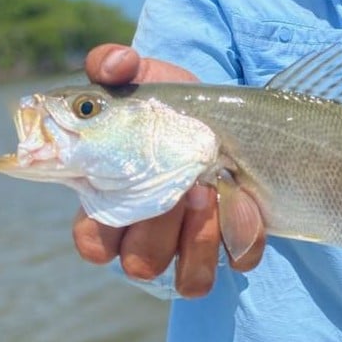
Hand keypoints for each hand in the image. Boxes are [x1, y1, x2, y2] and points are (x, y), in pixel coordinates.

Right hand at [72, 44, 265, 296]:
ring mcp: (193, 244)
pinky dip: (243, 233)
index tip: (125, 193)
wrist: (225, 114)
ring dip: (201, 236)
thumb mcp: (143, 78)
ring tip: (213, 188)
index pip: (92, 242)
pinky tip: (248, 199)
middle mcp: (149, 233)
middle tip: (186, 182)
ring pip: (187, 277)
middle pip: (141, 261)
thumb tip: (113, 63)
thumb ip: (115, 65)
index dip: (103, 232)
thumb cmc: (171, 103)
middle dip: (164, 224)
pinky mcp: (235, 244)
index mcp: (114, 203)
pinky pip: (238, 260)